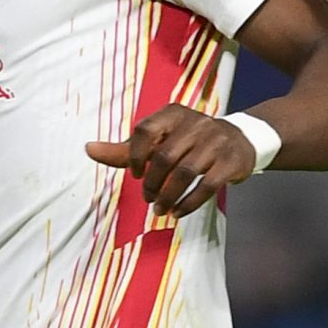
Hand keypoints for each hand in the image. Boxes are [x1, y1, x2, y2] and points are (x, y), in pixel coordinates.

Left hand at [85, 104, 258, 216]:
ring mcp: (215, 141)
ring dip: (168, 197)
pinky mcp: (229, 161)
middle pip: (164, 156)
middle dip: (152, 184)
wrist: (239, 140)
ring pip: (185, 173)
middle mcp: (195, 123)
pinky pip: (206, 186)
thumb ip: (125, 149)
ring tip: (160, 210)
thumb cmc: (189, 141)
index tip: (136, 174)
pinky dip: (189, 203)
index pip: (145, 130)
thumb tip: (88, 149)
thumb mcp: (159, 140)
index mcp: (173, 114)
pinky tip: (178, 212)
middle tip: (149, 199)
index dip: (135, 155)